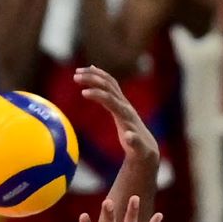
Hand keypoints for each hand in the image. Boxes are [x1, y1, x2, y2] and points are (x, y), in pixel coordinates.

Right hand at [77, 65, 157, 182]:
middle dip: (93, 80)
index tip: (83, 92)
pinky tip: (91, 70)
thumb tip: (130, 136)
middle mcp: (125, 105)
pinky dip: (99, 77)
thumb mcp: (138, 150)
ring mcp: (123, 103)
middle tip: (75, 77)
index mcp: (126, 116)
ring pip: (109, 83)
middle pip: (109, 86)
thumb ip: (135, 143)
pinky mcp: (120, 103)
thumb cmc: (140, 151)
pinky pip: (110, 85)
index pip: (111, 100)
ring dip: (94, 75)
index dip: (98, 95)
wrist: (146, 148)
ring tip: (78, 72)